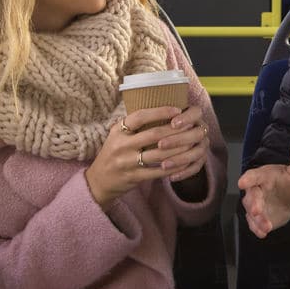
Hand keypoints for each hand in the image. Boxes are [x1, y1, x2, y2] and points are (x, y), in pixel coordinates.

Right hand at [84, 106, 207, 208]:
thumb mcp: (117, 135)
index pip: (140, 116)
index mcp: (118, 130)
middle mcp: (121, 145)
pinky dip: (172, 167)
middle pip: (154, 134)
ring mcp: (127, 162)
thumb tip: (159, 107)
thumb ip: (133, 124)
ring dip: (178, 148)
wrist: (98, 181)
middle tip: (191, 126)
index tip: (177, 110)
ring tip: (191, 143)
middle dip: (175, 130)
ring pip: (159, 153)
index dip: (160, 112)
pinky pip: (157, 171)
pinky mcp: (133, 177)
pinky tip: (183, 162)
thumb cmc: (113, 153)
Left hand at [155, 105, 210, 181]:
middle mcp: (201, 128)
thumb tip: (135, 117)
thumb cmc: (155, 126)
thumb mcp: (154, 119)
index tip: (173, 123)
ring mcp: (203, 144)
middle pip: (197, 133)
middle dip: (178, 139)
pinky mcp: (201, 159)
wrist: (168, 142)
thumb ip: (151, 117)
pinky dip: (184, 172)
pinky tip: (171, 177)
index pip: (196, 112)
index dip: (186, 118)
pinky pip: (196, 167)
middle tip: (160, 145)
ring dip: (180, 159)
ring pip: (197, 152)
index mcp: (193, 114)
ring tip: (163, 164)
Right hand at [237, 134, 289, 237]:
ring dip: (257, 219)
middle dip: (253, 203)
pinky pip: (254, 224)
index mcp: (264, 175)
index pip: (254, 175)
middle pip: (251, 196)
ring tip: (266, 226)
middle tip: (257, 210)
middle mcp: (257, 190)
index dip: (248, 179)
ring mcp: (256, 205)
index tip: (243, 182)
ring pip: (251, 212)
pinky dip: (257, 229)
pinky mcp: (258, 218)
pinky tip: (263, 234)